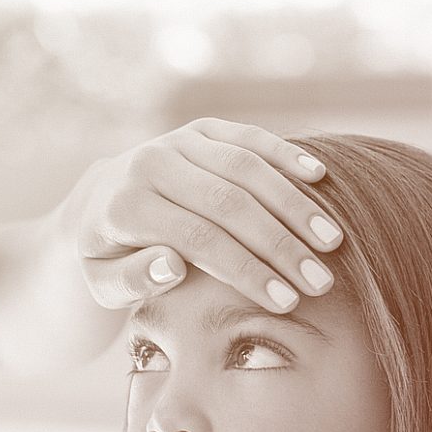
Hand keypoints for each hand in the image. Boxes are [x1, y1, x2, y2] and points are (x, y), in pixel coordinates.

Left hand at [61, 119, 342, 312]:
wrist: (98, 200)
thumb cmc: (108, 255)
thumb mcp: (102, 283)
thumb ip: (131, 281)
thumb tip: (172, 266)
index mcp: (127, 205)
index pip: (199, 240)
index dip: (247, 271)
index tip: (287, 302)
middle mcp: (151, 163)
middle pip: (229, 204)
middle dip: (281, 245)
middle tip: (321, 281)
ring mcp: (178, 140)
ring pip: (247, 167)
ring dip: (294, 204)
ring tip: (333, 241)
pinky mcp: (201, 129)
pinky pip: (249, 137)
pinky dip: (286, 155)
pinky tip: (321, 178)